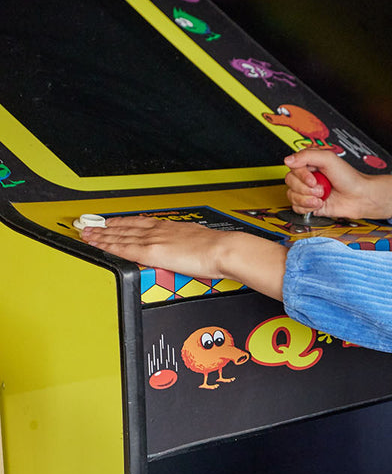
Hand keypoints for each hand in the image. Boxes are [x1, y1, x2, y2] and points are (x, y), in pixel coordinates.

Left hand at [79, 216, 286, 299]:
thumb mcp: (200, 240)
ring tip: (87, 235)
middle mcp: (158, 230)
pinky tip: (97, 245)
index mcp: (170, 227)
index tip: (110, 222)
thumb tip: (188, 249)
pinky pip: (123, 249)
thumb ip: (187, 244)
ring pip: (120, 236)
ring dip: (101, 235)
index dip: (122, 222)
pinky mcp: (151, 252)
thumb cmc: (217, 248)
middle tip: (89, 226)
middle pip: (125, 228)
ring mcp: (153, 240)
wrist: (223, 250)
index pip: (139, 223)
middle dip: (106, 228)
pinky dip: (108, 246)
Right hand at [285, 148, 391, 221]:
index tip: (313, 179)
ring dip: (306, 199)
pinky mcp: (310, 205)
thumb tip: (288, 160)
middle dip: (306, 188)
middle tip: (320, 189)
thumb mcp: (329, 159)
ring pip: (291, 195)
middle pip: (290, 182)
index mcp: (310, 163)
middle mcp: (307, 177)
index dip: (302, 175)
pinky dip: (306, 207)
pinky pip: (296, 207)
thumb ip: (307, 155)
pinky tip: (318, 204)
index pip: (293, 168)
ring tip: (321, 198)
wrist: (359, 198)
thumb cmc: (349, 178)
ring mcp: (308, 192)